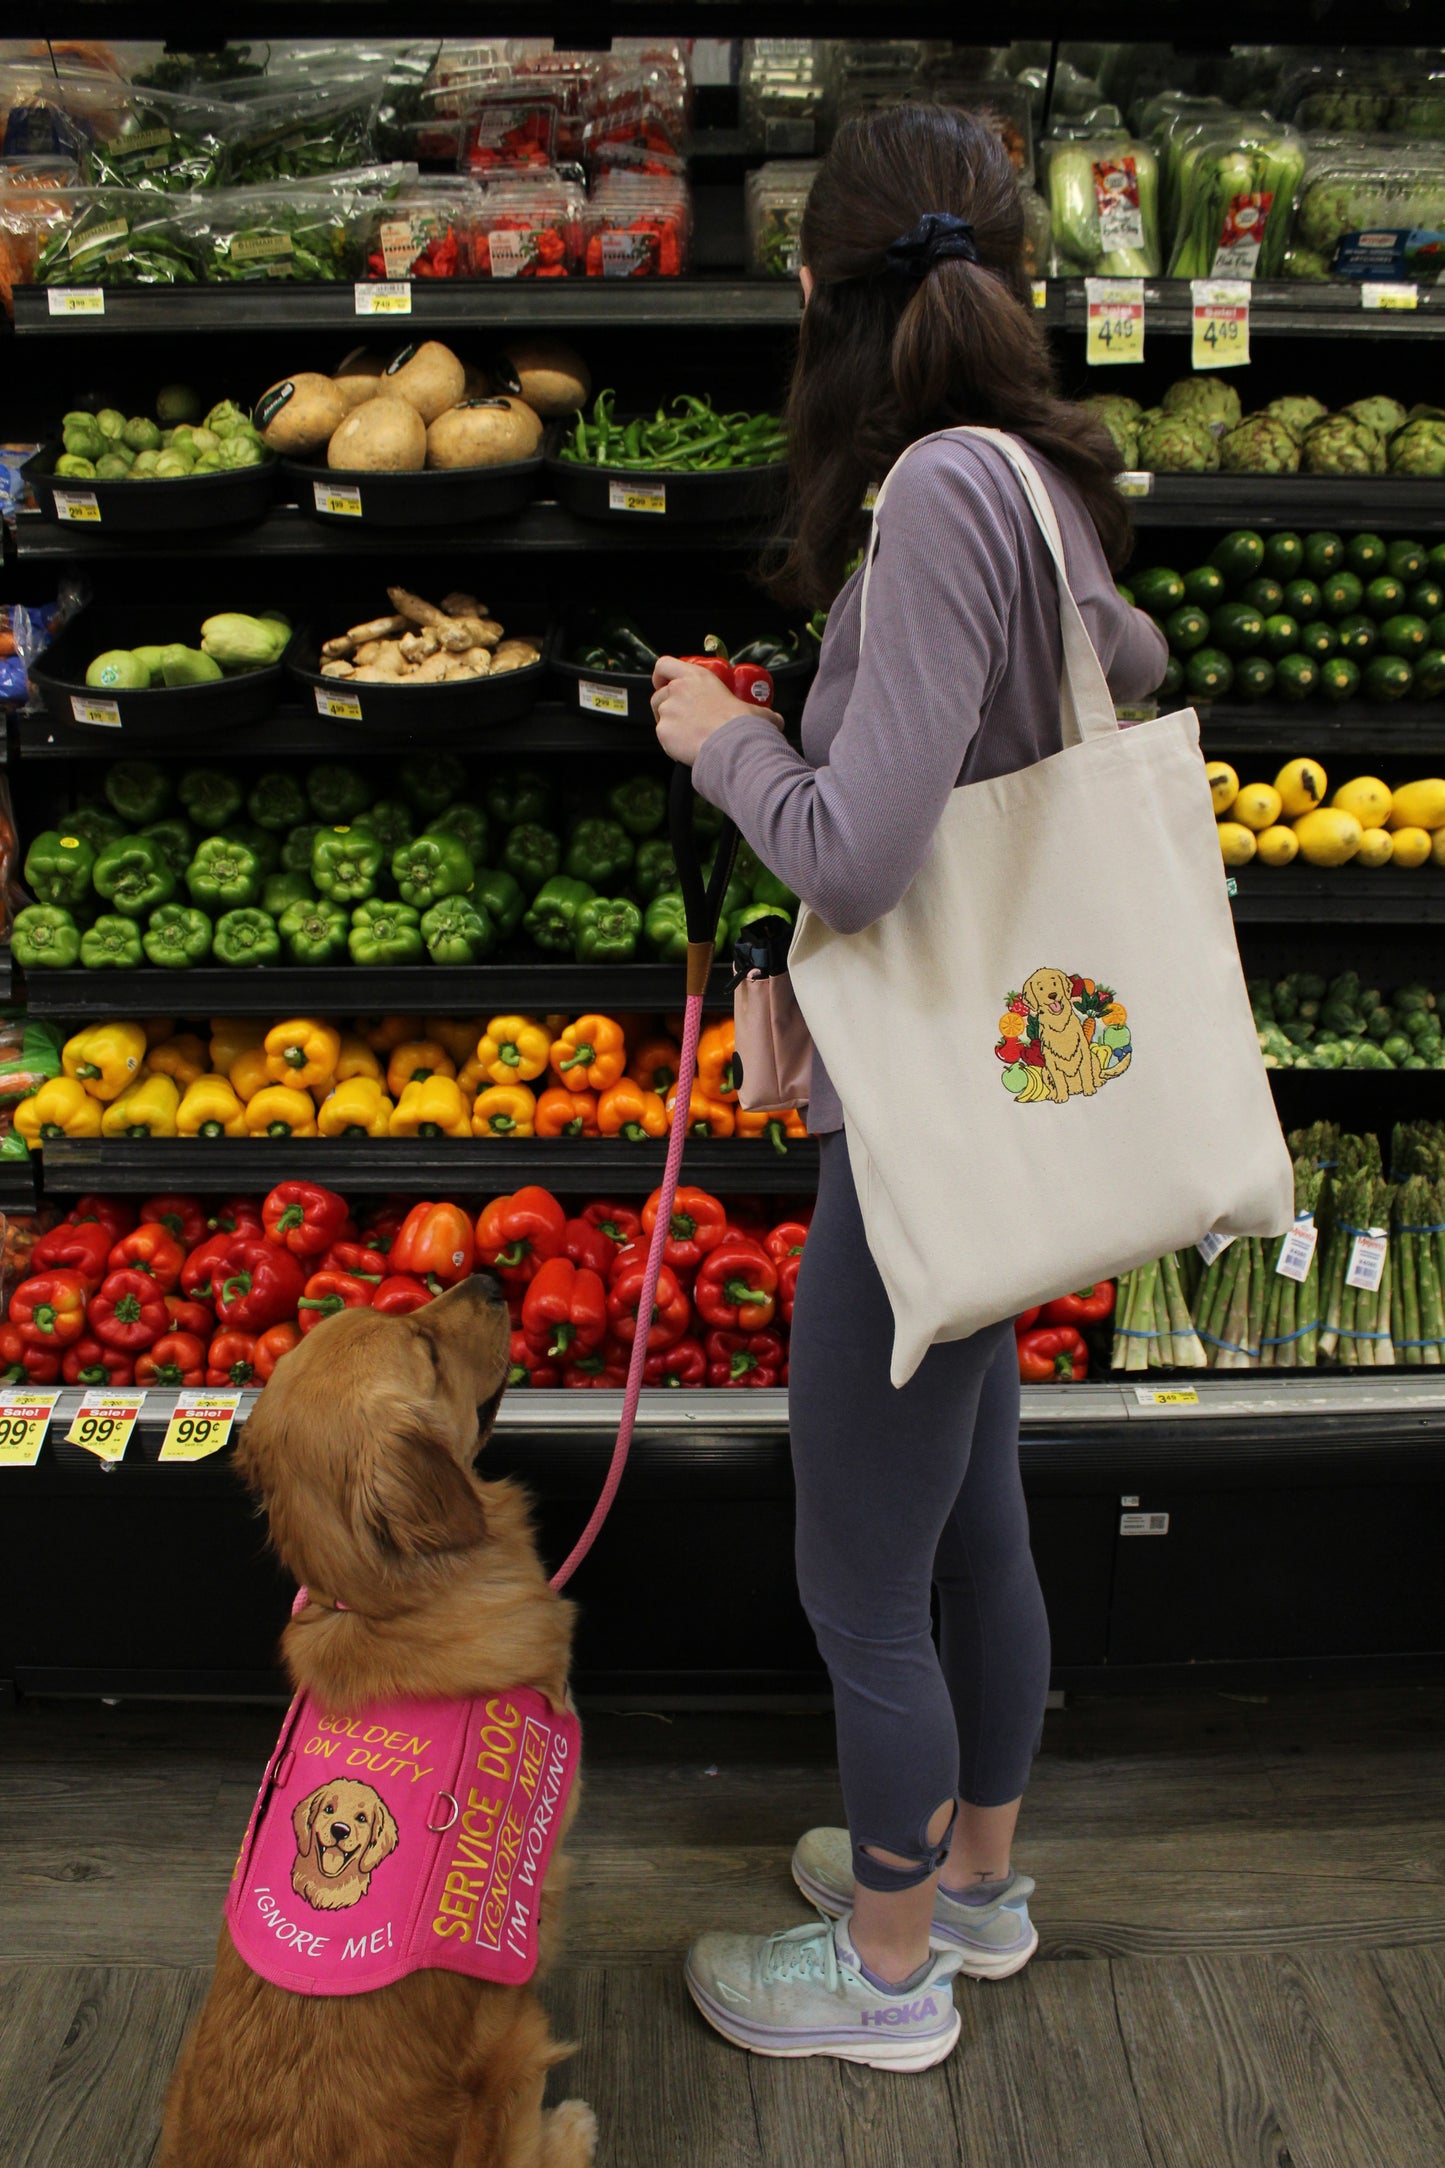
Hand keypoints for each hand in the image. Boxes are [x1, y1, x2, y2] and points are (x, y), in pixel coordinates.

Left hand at [651, 656, 768, 766]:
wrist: (732, 747)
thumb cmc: (743, 726)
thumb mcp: (757, 712)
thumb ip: (765, 713)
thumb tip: (776, 720)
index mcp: (696, 677)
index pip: (665, 665)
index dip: (661, 674)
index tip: (663, 682)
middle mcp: (677, 690)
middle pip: (659, 694)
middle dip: (666, 705)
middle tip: (683, 717)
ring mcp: (668, 711)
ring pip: (659, 716)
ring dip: (669, 723)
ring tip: (686, 734)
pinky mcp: (663, 731)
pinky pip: (663, 736)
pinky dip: (671, 742)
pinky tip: (686, 747)